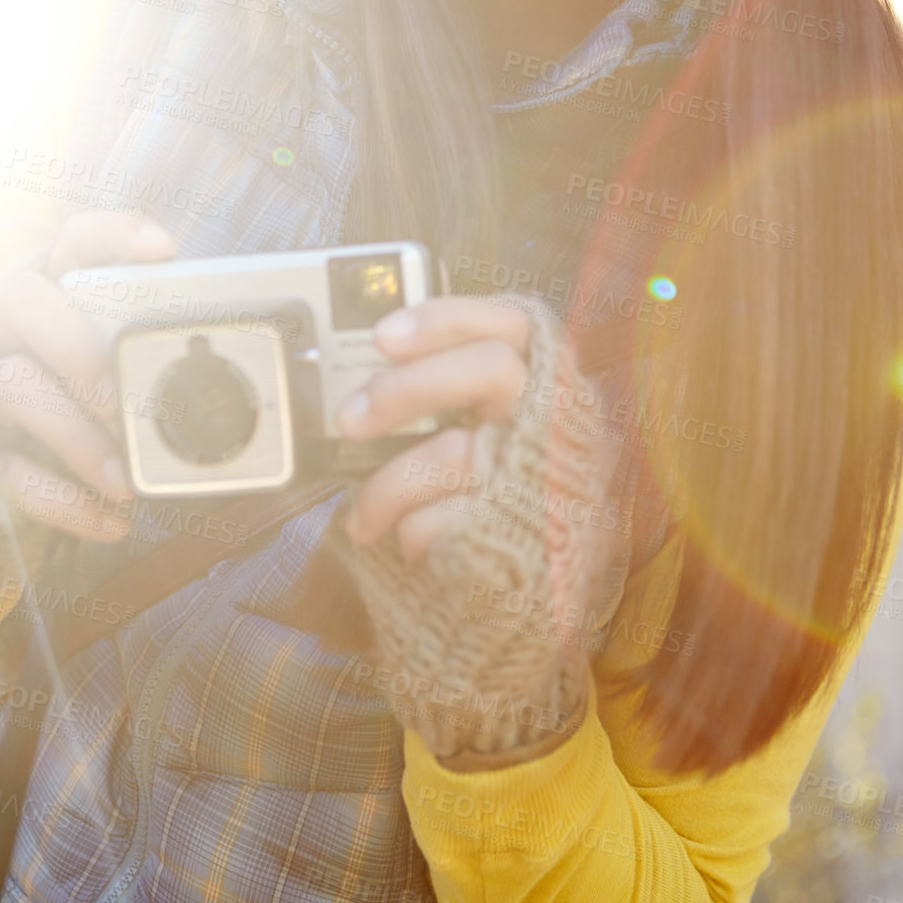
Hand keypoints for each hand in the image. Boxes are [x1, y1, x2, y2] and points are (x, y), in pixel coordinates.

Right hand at [0, 212, 178, 542]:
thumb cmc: (63, 409)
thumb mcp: (98, 370)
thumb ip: (144, 360)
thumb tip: (237, 382)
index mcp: (49, 294)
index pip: (75, 242)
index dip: (116, 235)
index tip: (165, 250)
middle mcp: (3, 327)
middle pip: (19, 298)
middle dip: (73, 342)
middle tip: (116, 395)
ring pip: (12, 385)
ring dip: (76, 438)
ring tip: (126, 483)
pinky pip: (7, 471)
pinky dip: (64, 501)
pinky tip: (110, 522)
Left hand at [337, 295, 532, 561]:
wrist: (531, 583)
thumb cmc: (490, 487)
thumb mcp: (484, 428)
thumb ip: (446, 388)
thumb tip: (362, 374)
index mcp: (542, 383)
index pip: (511, 324)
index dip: (447, 319)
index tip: (382, 337)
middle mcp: (553, 420)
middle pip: (492, 368)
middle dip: (408, 387)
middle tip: (350, 418)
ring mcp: (542, 475)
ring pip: (455, 454)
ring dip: (387, 487)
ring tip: (362, 514)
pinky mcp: (520, 532)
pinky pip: (444, 521)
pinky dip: (408, 532)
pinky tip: (400, 540)